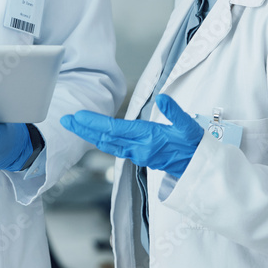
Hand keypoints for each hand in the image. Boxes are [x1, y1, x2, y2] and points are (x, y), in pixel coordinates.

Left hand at [60, 94, 202, 176]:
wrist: (202, 169)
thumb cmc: (196, 146)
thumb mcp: (190, 126)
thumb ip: (175, 112)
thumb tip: (163, 98)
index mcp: (148, 137)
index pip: (114, 129)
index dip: (93, 123)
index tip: (77, 116)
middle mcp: (139, 148)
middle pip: (105, 138)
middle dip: (83, 129)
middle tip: (65, 119)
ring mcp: (139, 154)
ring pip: (108, 144)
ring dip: (89, 135)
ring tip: (74, 124)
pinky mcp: (141, 157)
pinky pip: (116, 148)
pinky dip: (102, 140)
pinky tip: (95, 135)